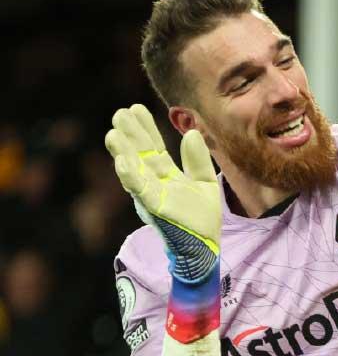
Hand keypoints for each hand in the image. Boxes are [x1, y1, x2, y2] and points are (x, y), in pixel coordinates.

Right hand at [105, 104, 221, 281]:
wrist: (206, 247)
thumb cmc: (201, 218)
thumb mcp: (205, 183)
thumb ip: (198, 160)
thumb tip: (192, 133)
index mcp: (166, 175)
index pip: (153, 148)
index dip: (145, 129)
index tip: (135, 109)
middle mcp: (155, 183)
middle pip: (140, 155)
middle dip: (130, 135)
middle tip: (119, 113)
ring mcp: (153, 196)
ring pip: (134, 171)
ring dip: (123, 153)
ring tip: (113, 133)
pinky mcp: (156, 209)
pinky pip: (141, 191)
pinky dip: (131, 177)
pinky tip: (121, 162)